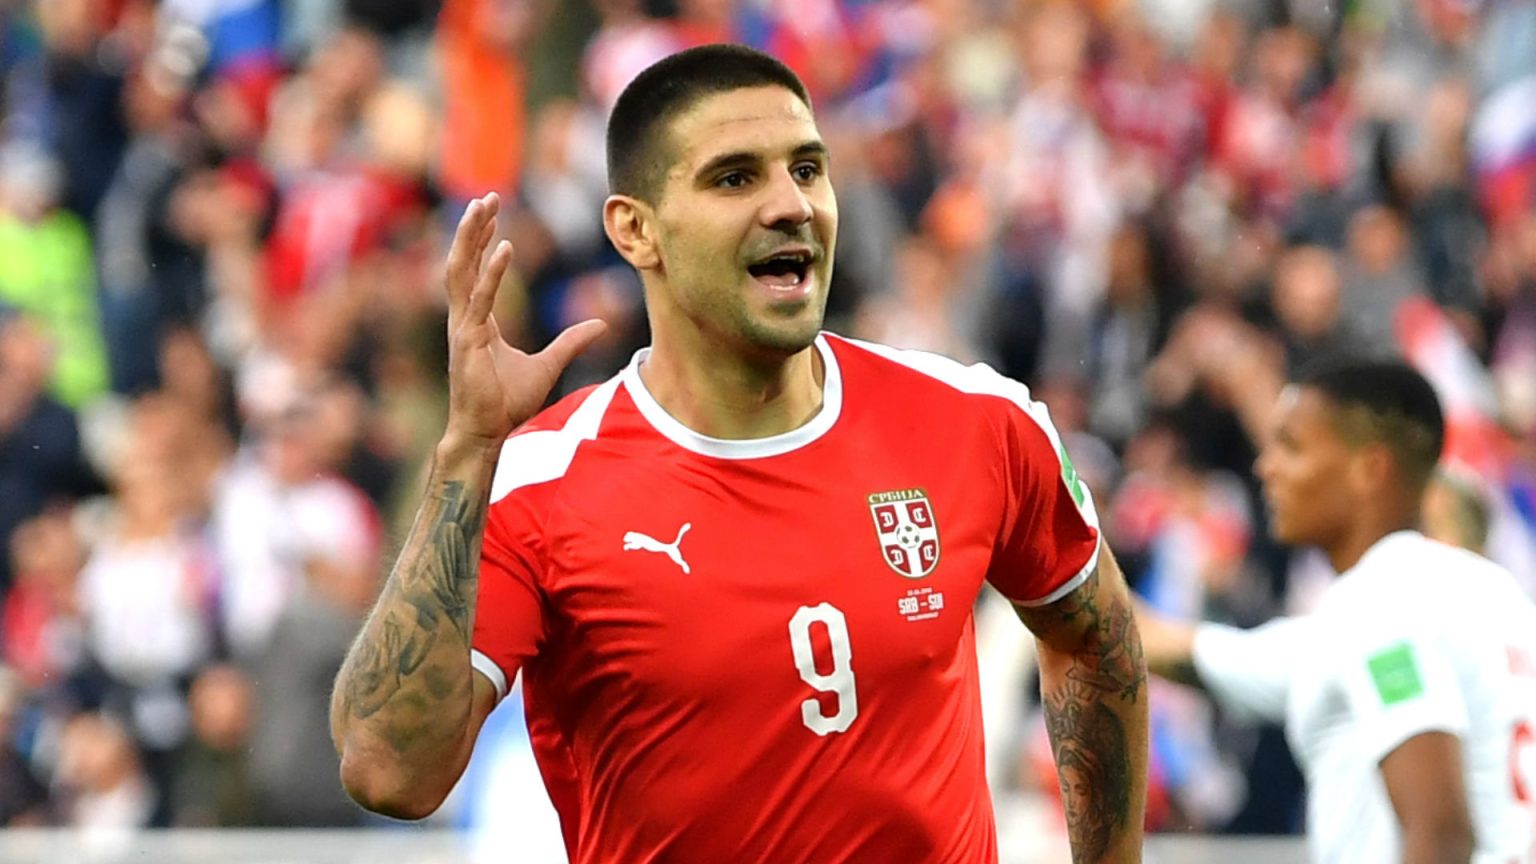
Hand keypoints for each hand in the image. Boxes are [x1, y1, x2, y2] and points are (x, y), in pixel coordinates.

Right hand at [443, 193, 605, 448]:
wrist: (489, 433)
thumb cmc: (508, 404)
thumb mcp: (549, 365)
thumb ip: (571, 341)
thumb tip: (602, 325)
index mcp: (479, 320)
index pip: (476, 271)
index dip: (483, 241)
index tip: (494, 214)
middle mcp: (465, 318)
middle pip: (464, 262)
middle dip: (473, 228)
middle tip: (486, 197)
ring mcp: (463, 327)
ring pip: (461, 272)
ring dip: (471, 238)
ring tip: (482, 208)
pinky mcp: (467, 340)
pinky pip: (480, 299)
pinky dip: (491, 273)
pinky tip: (505, 247)